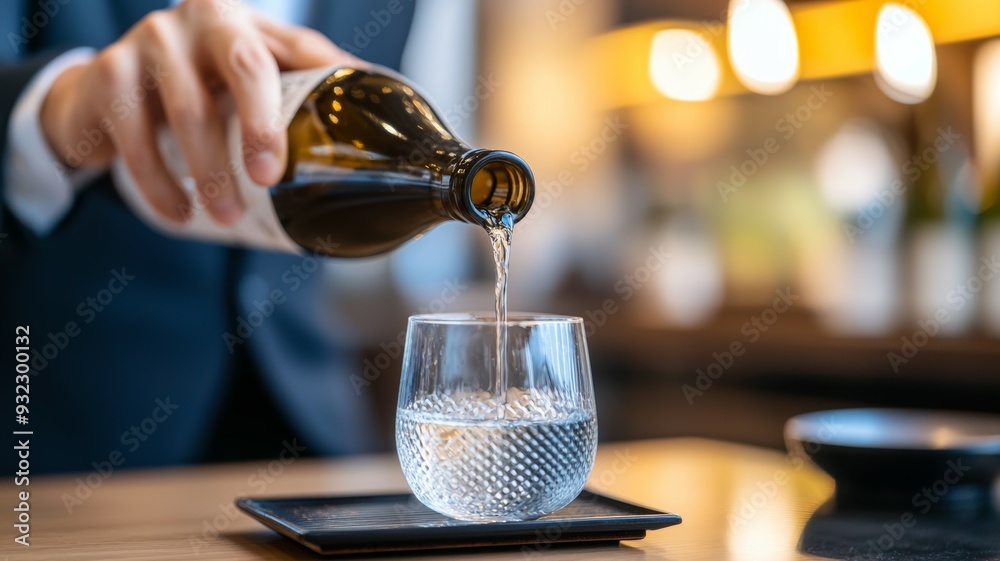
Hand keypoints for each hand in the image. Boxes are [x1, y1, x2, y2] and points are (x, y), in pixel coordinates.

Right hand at [40, 0, 355, 224]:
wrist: (112, 88)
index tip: (298, 158)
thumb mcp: (254, 69)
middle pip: (242, 71)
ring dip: (208, 174)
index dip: (295, 103)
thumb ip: (308, 77)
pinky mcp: (107, 76)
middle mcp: (196, 20)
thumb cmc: (204, 82)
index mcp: (242, 21)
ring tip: (226, 215)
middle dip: (259, 130)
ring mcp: (149, 42)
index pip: (283, 54)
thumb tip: (381, 106)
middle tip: (267, 183)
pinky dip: (159, 183)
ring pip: (186, 111)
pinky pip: (135, 136)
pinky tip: (179, 212)